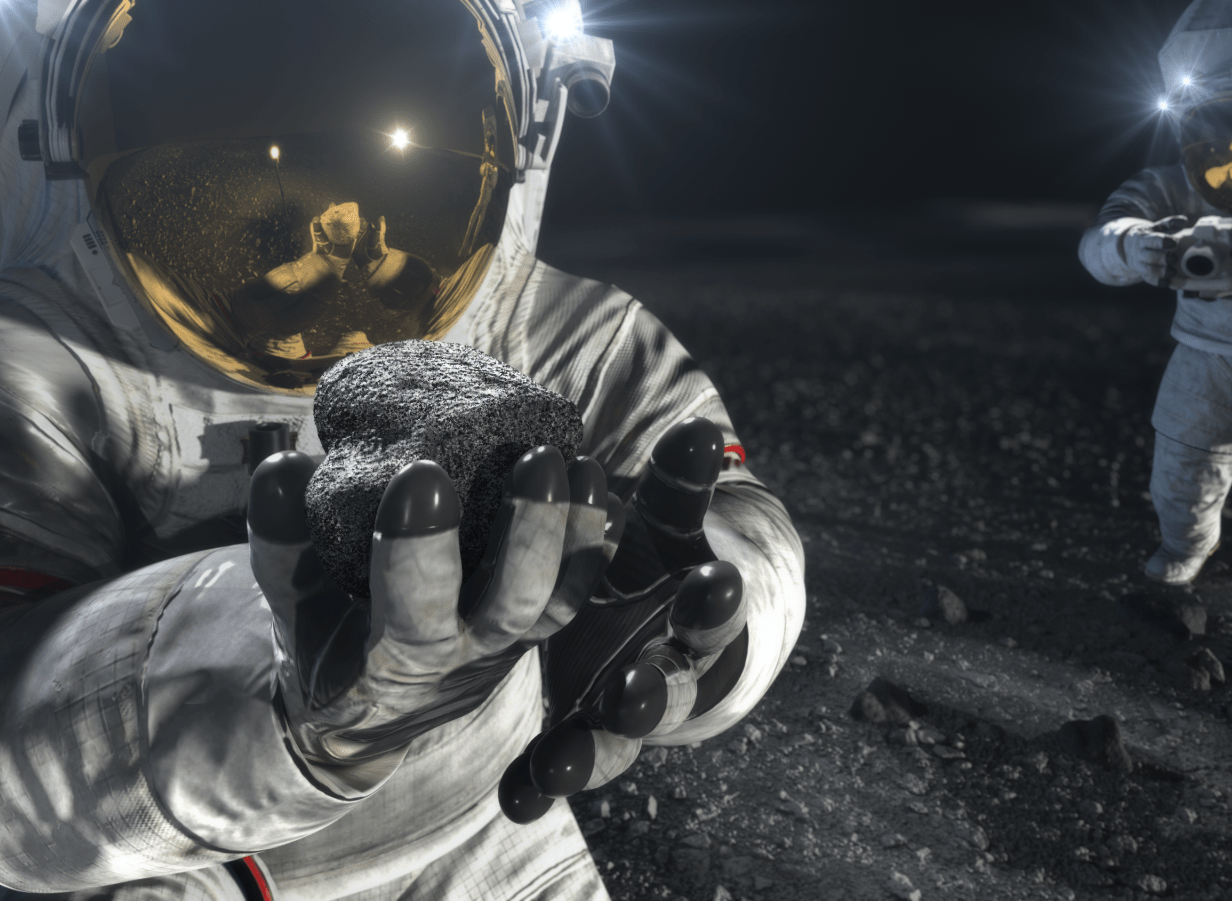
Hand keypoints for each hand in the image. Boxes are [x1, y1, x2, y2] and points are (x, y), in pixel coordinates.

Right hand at [247, 446, 609, 795]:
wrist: (363, 710)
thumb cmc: (324, 638)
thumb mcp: (286, 598)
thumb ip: (280, 539)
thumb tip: (284, 467)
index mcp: (393, 660)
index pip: (413, 610)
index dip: (418, 548)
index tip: (417, 475)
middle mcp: (463, 658)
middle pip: (513, 608)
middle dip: (531, 534)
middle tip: (538, 460)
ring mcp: (506, 646)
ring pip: (557, 603)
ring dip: (577, 536)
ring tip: (584, 464)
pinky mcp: (532, 630)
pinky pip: (576, 595)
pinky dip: (595, 548)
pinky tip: (606, 492)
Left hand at [499, 417, 750, 823]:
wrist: (659, 630)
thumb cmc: (665, 562)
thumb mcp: (673, 523)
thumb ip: (683, 484)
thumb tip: (700, 430)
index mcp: (695, 618)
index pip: (713, 609)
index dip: (715, 599)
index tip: (717, 580)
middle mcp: (664, 674)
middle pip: (665, 694)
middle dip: (650, 695)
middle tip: (632, 692)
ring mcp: (618, 716)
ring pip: (609, 743)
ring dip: (584, 755)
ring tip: (556, 766)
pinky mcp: (575, 737)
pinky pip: (554, 768)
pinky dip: (537, 786)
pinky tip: (514, 799)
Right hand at [1123, 217, 1189, 286]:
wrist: (1128, 245)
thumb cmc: (1148, 235)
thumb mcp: (1155, 227)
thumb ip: (1169, 223)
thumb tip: (1184, 220)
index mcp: (1143, 238)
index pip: (1151, 240)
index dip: (1162, 242)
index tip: (1173, 242)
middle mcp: (1139, 252)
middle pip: (1150, 257)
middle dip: (1163, 259)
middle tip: (1175, 257)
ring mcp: (1139, 263)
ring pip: (1148, 270)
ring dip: (1161, 272)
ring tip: (1173, 272)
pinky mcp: (1142, 272)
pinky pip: (1149, 279)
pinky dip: (1158, 282)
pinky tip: (1168, 282)